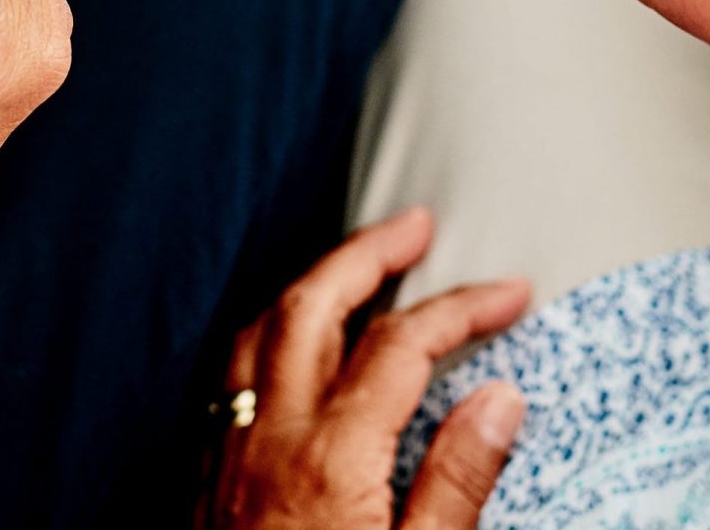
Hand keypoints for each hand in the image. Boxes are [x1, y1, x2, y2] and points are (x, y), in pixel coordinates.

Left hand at [209, 210, 527, 529]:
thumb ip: (457, 482)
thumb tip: (500, 401)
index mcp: (331, 455)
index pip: (401, 346)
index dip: (461, 308)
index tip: (507, 294)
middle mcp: (270, 436)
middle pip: (312, 304)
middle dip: (366, 252)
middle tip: (413, 228)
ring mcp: (226, 450)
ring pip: (258, 328)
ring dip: (309, 284)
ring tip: (352, 268)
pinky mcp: (202, 474)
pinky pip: (228, 373)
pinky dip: (265, 333)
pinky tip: (288, 344)